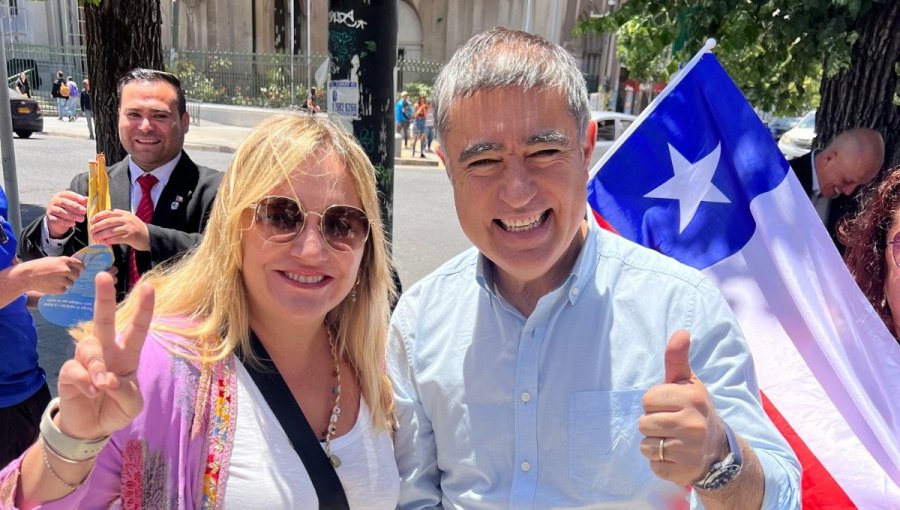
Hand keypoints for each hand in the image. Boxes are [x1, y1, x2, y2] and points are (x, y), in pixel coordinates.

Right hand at [11, 256, 83, 294]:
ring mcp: (64, 280)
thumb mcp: (52, 260)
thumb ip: (63, 263)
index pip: (80, 265)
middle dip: (72, 276)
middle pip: (76, 275)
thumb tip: (73, 266)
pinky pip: (64, 289)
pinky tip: (51, 285)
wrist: (28, 276)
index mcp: (65, 261)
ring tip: (54, 281)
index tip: (80, 271)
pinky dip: (59, 289)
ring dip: (65, 283)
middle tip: (63, 277)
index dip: (80, 268)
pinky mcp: (60, 289)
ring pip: (71, 283)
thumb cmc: (38, 267)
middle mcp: (66, 270)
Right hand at [45, 191, 86, 237]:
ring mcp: (51, 209)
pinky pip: (57, 220)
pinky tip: (73, 224)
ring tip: (81, 219)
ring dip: (72, 216)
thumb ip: (81, 202)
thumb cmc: (68, 209)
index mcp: (60, 195)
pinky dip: (66, 222)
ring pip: (61, 211)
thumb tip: (88, 199)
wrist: (57, 220)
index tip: (84, 201)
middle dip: (75, 207)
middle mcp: (54, 201)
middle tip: (84, 211)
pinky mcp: (49, 217)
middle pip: (64, 202)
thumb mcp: (75, 204)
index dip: (76, 197)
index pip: (68, 194)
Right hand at [55, 272, 153, 439]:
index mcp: (127, 355)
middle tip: (103, 276)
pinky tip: (91, 390)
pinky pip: (75, 368)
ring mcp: (85, 360)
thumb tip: (109, 380)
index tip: (149, 287)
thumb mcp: (132, 405)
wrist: (92, 428)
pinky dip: (85, 379)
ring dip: (97, 365)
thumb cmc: (116, 408)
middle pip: (103, 320)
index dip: (144, 309)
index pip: (137, 329)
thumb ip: (127, 393)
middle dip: (104, 297)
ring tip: (102, 385)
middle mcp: (106, 351)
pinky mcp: (69, 372)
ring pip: (89, 347)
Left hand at [89, 209, 150, 250]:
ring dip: (101, 235)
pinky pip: (116, 239)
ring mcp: (129, 228)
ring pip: (111, 231)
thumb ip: (118, 216)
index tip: (92, 221)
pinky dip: (109, 241)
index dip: (99, 216)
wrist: (149, 236)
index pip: (108, 213)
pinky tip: (105, 242)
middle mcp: (126, 219)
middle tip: (91, 231)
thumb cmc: (136, 228)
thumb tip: (105, 216)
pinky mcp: (130, 237)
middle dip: (97, 227)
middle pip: (108, 222)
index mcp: (124, 214)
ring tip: (95, 238)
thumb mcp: (129, 219)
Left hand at [638, 330, 727, 485]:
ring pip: (646, 445)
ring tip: (672, 440)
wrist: (717, 450)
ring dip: (654, 445)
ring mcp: (689, 450)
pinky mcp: (682, 471)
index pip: (648, 399)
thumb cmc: (693, 410)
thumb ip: (677, 359)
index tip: (670, 406)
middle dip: (653, 424)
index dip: (655, 403)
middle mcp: (693, 423)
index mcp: (692, 397)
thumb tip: (681, 331)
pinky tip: (675, 457)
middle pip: (644, 422)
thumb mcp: (688, 383)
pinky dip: (660, 463)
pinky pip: (653, 466)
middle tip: (672, 425)